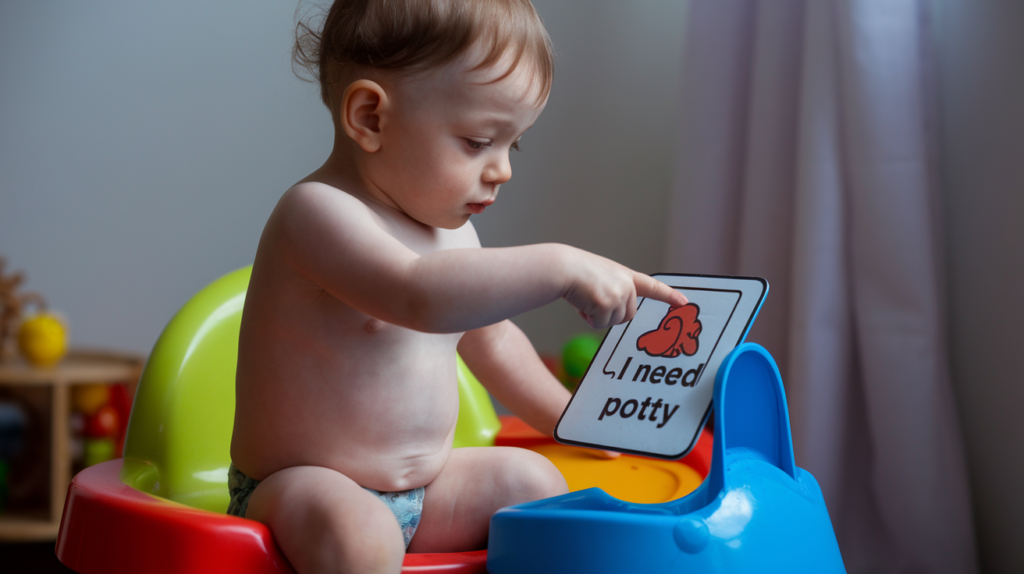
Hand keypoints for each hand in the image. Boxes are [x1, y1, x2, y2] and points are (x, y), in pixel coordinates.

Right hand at [561, 249, 687, 328]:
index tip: (685, 303)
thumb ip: (616, 290)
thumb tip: (617, 313)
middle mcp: (626, 285)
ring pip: (613, 322)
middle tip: (594, 300)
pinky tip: (581, 302)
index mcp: (626, 276)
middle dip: (611, 314)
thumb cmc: (576, 272)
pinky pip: (599, 324)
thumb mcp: (603, 277)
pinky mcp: (607, 304)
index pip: (652, 287)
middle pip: (627, 315)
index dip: (669, 296)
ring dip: (597, 316)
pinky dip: (588, 317)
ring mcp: (618, 294)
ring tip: (585, 297)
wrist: (563, 268)